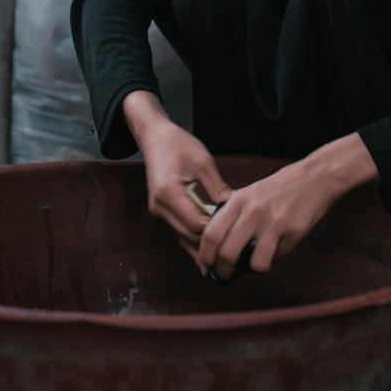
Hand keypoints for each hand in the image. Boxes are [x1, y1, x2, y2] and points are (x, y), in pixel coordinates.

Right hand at [124, 91, 228, 245]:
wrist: (154, 138)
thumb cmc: (178, 145)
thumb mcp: (203, 161)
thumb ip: (217, 187)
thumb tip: (234, 209)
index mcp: (168, 193)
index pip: (195, 223)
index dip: (216, 230)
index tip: (236, 231)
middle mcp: (160, 207)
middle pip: (189, 235)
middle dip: (211, 241)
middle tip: (236, 245)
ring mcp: (159, 212)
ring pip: (183, 238)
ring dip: (203, 244)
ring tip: (225, 252)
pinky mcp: (162, 212)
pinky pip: (180, 231)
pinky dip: (194, 239)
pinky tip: (210, 247)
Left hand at [196, 134, 378, 278]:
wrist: (315, 177)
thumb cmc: (280, 187)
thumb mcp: (250, 193)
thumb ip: (234, 213)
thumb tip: (218, 243)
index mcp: (239, 201)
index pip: (211, 233)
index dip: (205, 255)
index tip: (206, 265)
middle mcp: (253, 211)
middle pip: (228, 253)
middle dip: (224, 270)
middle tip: (225, 275)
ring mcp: (274, 222)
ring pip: (256, 263)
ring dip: (256, 269)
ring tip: (259, 262)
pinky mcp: (294, 231)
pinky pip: (279, 257)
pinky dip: (277, 258)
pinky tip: (280, 247)